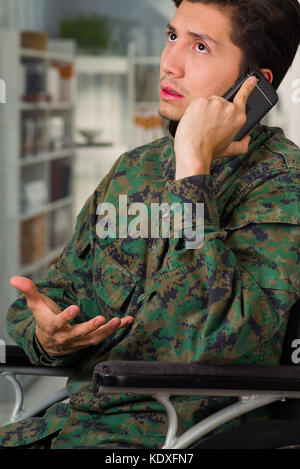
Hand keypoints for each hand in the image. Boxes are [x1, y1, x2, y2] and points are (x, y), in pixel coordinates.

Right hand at [10, 276, 133, 356]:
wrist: (48, 343)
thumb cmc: (44, 319)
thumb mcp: (35, 305)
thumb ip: (28, 291)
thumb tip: (14, 278)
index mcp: (52, 327)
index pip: (58, 323)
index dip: (65, 316)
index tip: (74, 308)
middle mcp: (66, 337)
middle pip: (78, 333)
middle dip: (90, 327)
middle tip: (101, 319)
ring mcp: (78, 341)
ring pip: (93, 338)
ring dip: (107, 330)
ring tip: (118, 321)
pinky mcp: (88, 342)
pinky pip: (103, 337)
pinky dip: (116, 330)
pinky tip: (127, 321)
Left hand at [174, 76, 256, 179]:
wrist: (193, 153)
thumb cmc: (209, 152)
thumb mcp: (229, 150)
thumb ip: (241, 145)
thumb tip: (247, 140)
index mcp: (238, 118)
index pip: (243, 97)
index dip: (247, 87)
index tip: (252, 79)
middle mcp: (229, 108)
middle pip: (220, 102)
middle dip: (213, 111)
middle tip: (207, 126)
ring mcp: (215, 103)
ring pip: (207, 102)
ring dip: (203, 111)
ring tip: (200, 126)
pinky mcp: (201, 102)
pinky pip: (197, 103)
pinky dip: (193, 111)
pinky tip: (194, 122)